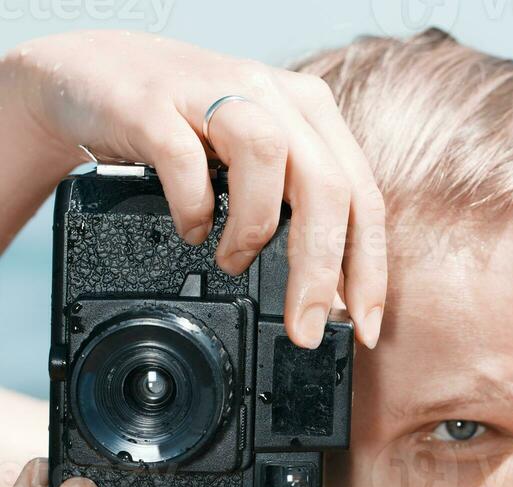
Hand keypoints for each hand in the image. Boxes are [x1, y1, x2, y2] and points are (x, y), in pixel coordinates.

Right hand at [9, 31, 386, 348]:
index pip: (363, 198)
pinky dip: (193, 206)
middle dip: (321, 270)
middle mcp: (272, 97)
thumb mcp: (252, 170)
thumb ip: (292, 215)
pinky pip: (185, 157)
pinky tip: (190, 230)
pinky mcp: (157, 102)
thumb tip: (325, 302)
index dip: (369, 269)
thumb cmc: (183, 133)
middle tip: (304, 327)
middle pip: (325, 185)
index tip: (363, 328)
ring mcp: (214, 91)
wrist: (91, 79)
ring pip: (267, 156)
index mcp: (310, 118)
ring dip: (254, 229)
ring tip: (232, 263)